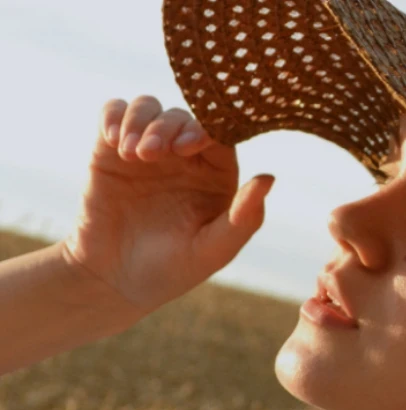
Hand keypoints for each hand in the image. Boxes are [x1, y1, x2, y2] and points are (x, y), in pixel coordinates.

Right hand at [63, 95, 274, 314]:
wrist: (115, 280)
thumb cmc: (172, 270)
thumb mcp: (213, 250)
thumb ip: (244, 218)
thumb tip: (269, 177)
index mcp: (217, 175)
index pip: (218, 136)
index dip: (204, 132)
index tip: (186, 148)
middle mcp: (185, 157)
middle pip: (182, 117)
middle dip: (167, 128)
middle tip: (150, 154)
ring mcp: (149, 149)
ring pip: (149, 108)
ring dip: (140, 121)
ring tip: (131, 154)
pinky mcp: (111, 148)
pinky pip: (114, 112)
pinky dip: (114, 117)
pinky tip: (114, 141)